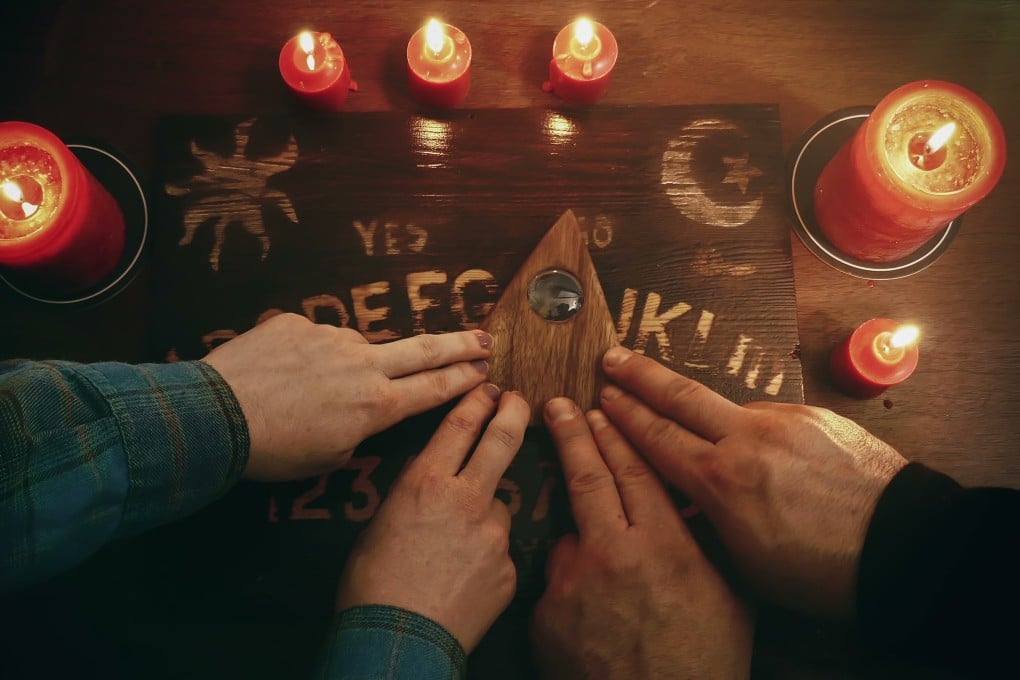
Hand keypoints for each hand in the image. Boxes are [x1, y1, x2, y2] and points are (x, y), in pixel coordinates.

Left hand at [201, 313, 491, 480]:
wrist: (215, 415)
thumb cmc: (274, 451)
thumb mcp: (329, 459)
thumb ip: (357, 430)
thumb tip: (360, 411)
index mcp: (377, 404)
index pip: (435, 387)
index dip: (464, 378)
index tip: (486, 369)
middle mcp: (364, 364)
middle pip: (425, 350)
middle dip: (460, 345)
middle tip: (485, 338)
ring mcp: (331, 338)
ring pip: (358, 348)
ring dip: (351, 364)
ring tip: (314, 390)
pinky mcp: (298, 323)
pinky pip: (313, 339)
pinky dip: (307, 357)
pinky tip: (281, 377)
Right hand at [337, 385, 528, 652]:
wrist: (397, 642)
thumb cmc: (371, 586)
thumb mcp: (380, 524)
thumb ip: (414, 495)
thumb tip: (429, 482)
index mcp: (426, 482)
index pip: (460, 424)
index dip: (477, 400)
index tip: (489, 387)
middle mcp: (467, 498)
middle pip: (502, 440)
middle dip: (514, 412)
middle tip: (520, 400)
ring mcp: (494, 533)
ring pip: (498, 505)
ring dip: (486, 511)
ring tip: (456, 545)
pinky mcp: (510, 566)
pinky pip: (502, 549)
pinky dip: (488, 554)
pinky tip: (465, 576)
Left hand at [532, 398, 753, 679]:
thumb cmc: (705, 661)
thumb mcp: (729, 595)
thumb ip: (705, 541)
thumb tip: (695, 501)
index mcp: (665, 545)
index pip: (634, 471)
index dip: (615, 435)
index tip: (599, 408)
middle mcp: (614, 554)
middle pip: (588, 479)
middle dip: (572, 436)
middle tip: (557, 406)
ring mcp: (573, 584)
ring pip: (570, 535)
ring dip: (579, 531)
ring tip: (604, 559)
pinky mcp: (545, 614)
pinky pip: (557, 583)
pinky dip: (571, 585)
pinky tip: (592, 610)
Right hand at [599, 346, 907, 616]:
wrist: (904, 546)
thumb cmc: (822, 571)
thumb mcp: (746, 562)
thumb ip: (708, 518)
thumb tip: (686, 498)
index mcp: (722, 481)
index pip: (657, 437)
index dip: (625, 415)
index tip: (602, 396)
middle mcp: (746, 439)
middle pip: (679, 396)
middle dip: (640, 375)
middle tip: (612, 357)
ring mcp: (783, 421)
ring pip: (726, 405)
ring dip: (699, 405)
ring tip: (685, 410)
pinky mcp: (815, 415)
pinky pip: (769, 414)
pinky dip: (751, 426)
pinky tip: (756, 445)